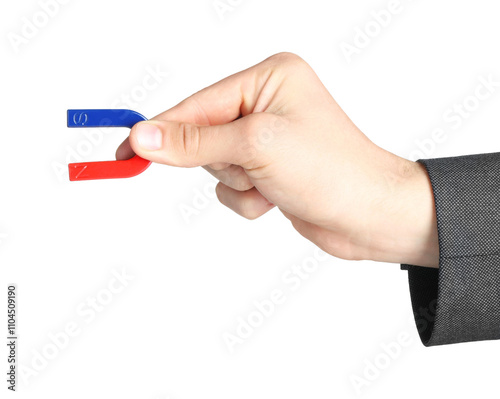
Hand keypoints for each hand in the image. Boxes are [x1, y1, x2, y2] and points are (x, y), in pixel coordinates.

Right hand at [116, 53, 438, 266]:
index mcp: (270, 78)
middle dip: (222, 161)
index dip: (161, 129)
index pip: (198, 103)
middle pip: (203, 135)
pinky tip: (278, 198)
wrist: (371, 217)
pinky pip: (233, 189)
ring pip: (216, 167)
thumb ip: (193, 141)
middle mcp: (268, 103)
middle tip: (251, 168)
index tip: (126, 149)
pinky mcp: (270, 171)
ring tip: (274, 184)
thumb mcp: (255, 146)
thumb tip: (142, 136)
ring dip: (239, 184)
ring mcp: (268, 139)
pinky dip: (248, 200)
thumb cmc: (330, 170)